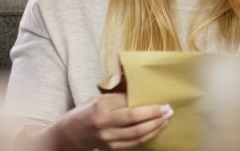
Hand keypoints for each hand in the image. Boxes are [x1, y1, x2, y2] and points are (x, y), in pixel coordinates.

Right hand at [47, 93, 172, 149]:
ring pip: (137, 135)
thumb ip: (120, 98)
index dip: (150, 107)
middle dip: (156, 117)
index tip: (164, 103)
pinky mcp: (111, 148)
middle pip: (137, 123)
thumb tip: (144, 94)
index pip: (131, 107)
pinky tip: (155, 129)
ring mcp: (108, 139)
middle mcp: (105, 124)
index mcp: (102, 107)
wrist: (69, 134)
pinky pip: (134, 143)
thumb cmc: (87, 111)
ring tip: (165, 120)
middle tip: (169, 111)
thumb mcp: (100, 99)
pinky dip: (147, 136)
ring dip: (155, 128)